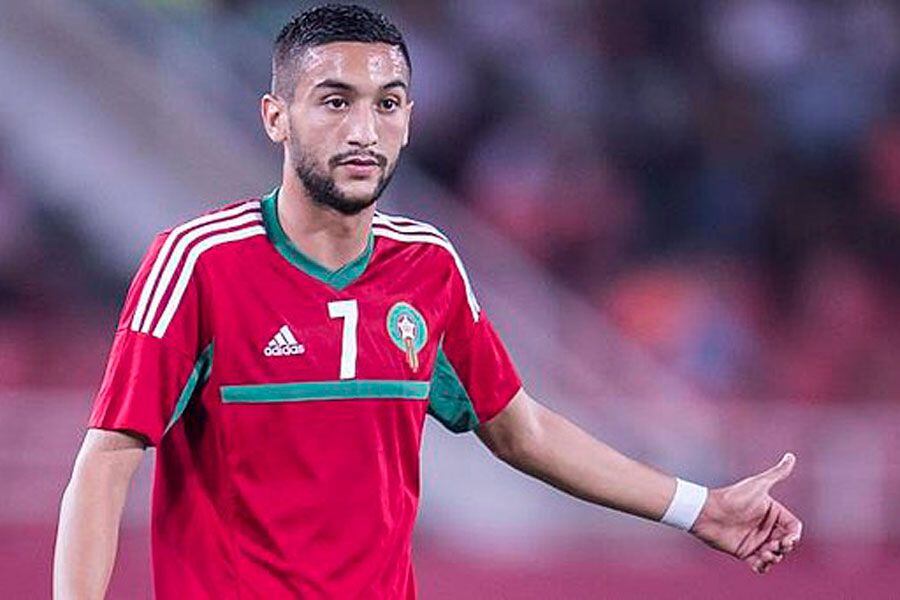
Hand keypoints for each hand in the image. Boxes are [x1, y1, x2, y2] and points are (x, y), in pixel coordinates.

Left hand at [690, 453, 802, 573]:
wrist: (708, 511)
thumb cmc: (733, 497)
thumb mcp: (758, 485)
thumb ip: (777, 473)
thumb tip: (791, 456)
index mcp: (772, 513)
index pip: (793, 527)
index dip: (795, 535)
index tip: (789, 539)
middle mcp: (766, 527)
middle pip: (787, 543)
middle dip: (785, 547)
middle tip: (777, 546)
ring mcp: (756, 540)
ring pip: (776, 555)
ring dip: (775, 558)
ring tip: (765, 554)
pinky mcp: (745, 552)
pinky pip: (760, 565)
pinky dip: (764, 567)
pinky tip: (760, 562)